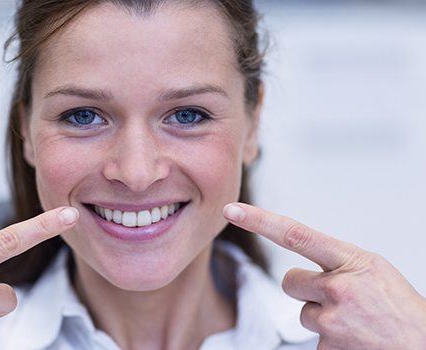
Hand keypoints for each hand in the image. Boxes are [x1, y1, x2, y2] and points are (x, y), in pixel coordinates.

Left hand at [223, 202, 425, 349]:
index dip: (259, 221)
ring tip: (354, 322)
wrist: (423, 344)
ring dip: (322, 317)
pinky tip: (354, 339)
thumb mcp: (372, 269)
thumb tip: (303, 269)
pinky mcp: (328, 349)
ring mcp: (333, 322)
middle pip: (289, 281)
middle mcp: (339, 289)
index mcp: (351, 261)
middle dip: (306, 289)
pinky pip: (314, 340)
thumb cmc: (397, 306)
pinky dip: (330, 341)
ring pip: (302, 313)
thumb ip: (336, 262)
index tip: (231, 210)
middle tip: (339, 298)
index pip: (295, 234)